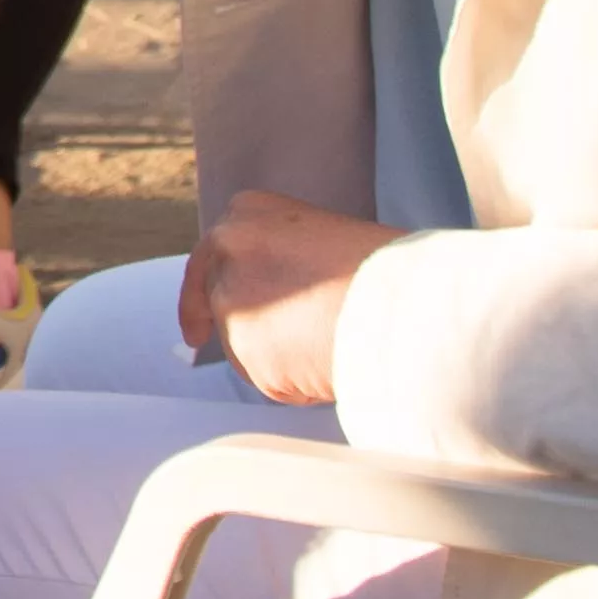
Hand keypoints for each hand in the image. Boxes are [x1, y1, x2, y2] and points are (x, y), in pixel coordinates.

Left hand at [178, 188, 404, 404]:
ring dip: (275, 359)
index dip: (202, 287)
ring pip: (240, 345)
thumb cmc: (384, 273)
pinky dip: (292, 385)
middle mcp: (229, 247)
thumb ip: (283, 261)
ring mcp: (233, 297)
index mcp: (249, 213)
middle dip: (222, 325)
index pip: (209, 255)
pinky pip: (264, 378)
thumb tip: (273, 299)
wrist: (403, 302)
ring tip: (329, 346)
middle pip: (217, 300)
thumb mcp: (322, 243)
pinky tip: (326, 368)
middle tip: (201, 342)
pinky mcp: (243, 344)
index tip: (195, 320)